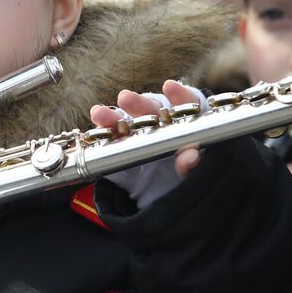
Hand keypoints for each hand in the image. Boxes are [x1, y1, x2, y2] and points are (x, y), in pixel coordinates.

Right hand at [90, 81, 207, 207]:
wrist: (162, 204)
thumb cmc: (183, 186)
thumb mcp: (195, 181)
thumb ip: (194, 168)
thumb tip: (191, 155)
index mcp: (187, 130)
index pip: (187, 106)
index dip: (179, 96)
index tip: (169, 87)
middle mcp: (163, 129)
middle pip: (153, 111)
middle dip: (139, 104)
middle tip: (125, 99)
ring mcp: (140, 139)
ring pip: (128, 122)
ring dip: (114, 116)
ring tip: (100, 114)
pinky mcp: (122, 152)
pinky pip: (112, 140)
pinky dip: (103, 132)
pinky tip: (96, 124)